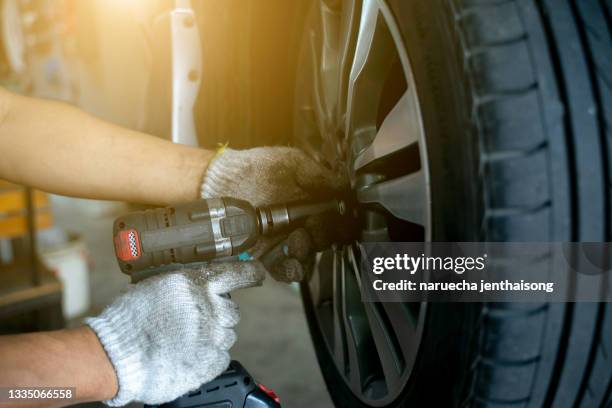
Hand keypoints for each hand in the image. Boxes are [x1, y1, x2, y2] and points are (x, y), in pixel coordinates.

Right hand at [85, 262, 264, 405]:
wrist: (115, 356)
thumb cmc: (128, 320)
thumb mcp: (156, 285)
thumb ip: (185, 284)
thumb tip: (200, 283)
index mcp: (196, 284)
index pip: (238, 273)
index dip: (251, 273)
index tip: (258, 273)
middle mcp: (210, 308)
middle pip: (231, 310)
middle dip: (217, 314)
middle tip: (194, 320)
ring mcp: (212, 336)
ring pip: (227, 335)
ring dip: (212, 336)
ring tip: (185, 340)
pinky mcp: (210, 362)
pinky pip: (221, 357)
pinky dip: (208, 357)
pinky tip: (186, 355)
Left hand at [201, 146, 349, 281]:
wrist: (220, 181)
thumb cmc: (256, 168)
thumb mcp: (294, 164)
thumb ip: (319, 177)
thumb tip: (345, 187)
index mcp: (309, 207)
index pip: (330, 223)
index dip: (333, 225)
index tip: (329, 220)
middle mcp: (299, 226)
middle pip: (319, 243)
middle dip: (317, 239)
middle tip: (307, 230)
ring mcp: (282, 242)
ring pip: (304, 260)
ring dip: (305, 255)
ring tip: (296, 242)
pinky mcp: (265, 255)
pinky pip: (282, 269)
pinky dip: (288, 269)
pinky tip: (288, 259)